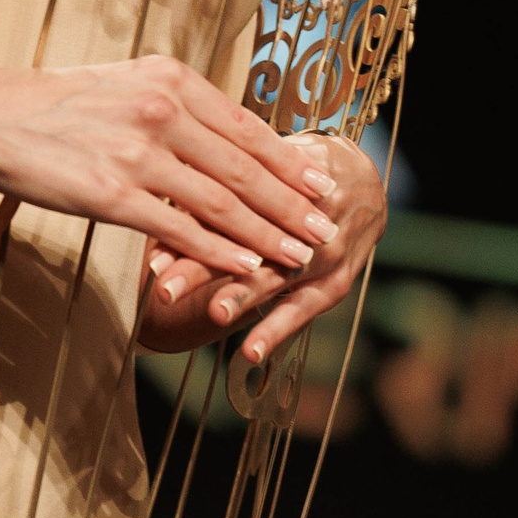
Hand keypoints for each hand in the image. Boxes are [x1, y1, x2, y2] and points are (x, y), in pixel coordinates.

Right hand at [0, 55, 342, 281]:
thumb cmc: (58, 106)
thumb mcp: (124, 83)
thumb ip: (176, 103)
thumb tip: (226, 130)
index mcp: (169, 79)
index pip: (245, 127)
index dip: (287, 161)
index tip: (319, 184)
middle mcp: (161, 109)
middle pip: (244, 167)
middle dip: (291, 204)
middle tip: (326, 228)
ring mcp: (138, 152)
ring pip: (221, 201)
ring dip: (266, 234)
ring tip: (299, 255)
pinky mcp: (112, 193)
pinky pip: (180, 228)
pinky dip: (219, 250)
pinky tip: (245, 266)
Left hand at [139, 134, 386, 361]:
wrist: (364, 181)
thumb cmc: (291, 172)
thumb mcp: (260, 165)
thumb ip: (213, 182)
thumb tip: (157, 195)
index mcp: (275, 183)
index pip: (227, 207)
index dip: (188, 231)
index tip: (153, 257)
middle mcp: (302, 218)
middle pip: (247, 243)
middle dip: (203, 267)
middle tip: (165, 287)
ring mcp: (323, 252)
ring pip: (276, 275)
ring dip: (243, 295)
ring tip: (214, 313)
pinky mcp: (336, 282)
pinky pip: (304, 309)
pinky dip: (277, 330)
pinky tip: (250, 353)